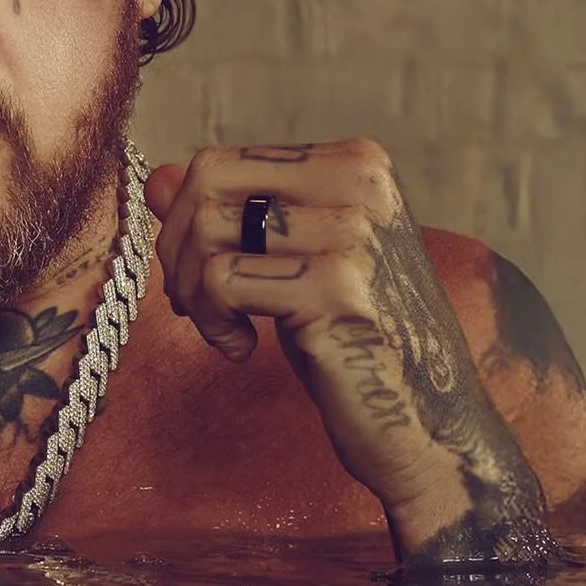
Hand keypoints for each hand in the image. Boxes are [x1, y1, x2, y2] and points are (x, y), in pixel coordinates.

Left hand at [144, 139, 553, 570]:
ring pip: (208, 231)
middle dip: (178, 253)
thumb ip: (232, 213)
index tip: (202, 277)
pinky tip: (241, 350)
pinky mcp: (333, 286)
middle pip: (208, 185)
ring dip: (195, 293)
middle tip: (198, 306)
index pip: (221, 163)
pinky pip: (221, 280)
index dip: (185, 224)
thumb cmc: (355, 340)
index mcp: (356, 164)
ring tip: (226, 330)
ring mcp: (351, 232)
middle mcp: (360, 184)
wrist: (426, 422)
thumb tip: (158, 177)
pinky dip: (214, 322)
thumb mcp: (290, 263)